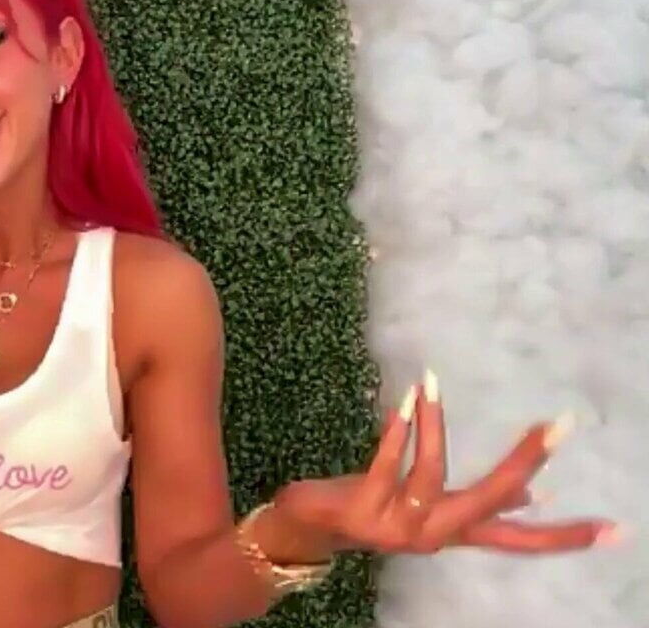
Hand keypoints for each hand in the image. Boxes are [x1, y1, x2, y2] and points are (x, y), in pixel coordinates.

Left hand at [272, 373, 619, 555]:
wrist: (308, 530)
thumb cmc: (374, 508)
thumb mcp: (430, 508)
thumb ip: (479, 505)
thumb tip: (534, 493)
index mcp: (455, 533)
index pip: (522, 541)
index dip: (568, 536)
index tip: (619, 530)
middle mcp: (433, 536)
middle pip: (489, 502)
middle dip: (525, 461)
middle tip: (559, 424)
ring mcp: (397, 527)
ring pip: (432, 475)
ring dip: (436, 425)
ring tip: (436, 383)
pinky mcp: (363, 509)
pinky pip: (386, 466)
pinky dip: (399, 431)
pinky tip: (408, 400)